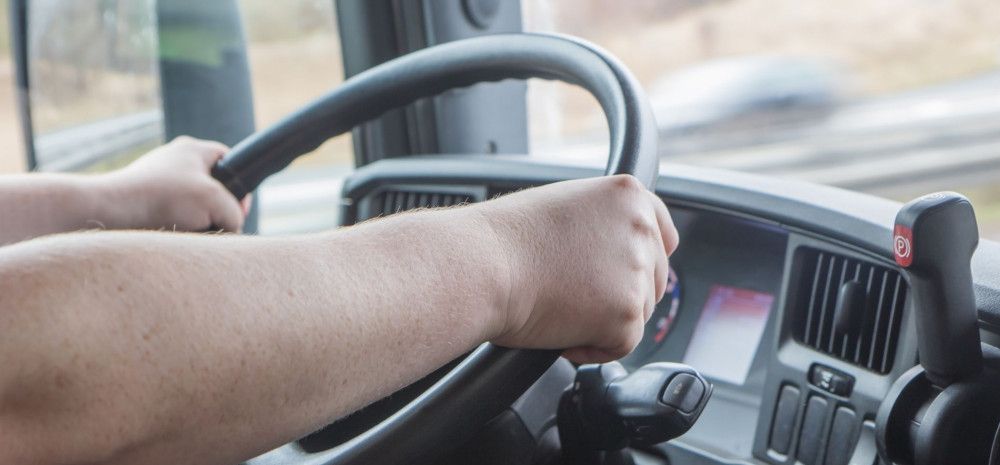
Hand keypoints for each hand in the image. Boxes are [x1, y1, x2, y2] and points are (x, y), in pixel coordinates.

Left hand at [103, 136, 249, 231]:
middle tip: (215, 223)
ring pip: (192, 203)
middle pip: (211, 186)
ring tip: (189, 232)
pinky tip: (171, 235)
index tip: (237, 209)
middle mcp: (174, 160)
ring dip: (196, 220)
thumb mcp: (216, 202)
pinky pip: (171, 214)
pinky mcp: (143, 200)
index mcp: (192, 149)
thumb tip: (230, 226)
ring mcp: (156, 179)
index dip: (240, 185)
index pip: (229, 160)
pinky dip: (176, 226)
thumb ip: (235, 213)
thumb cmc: (164, 199)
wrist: (111, 212)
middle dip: (216, 208)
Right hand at [478, 175, 678, 363]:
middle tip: (575, 296)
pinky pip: (621, 344)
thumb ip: (601, 223)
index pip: (664, 234)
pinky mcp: (626, 313)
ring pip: (638, 312)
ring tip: (561, 309)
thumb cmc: (503, 240)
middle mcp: (640, 228)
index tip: (623, 276)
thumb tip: (613, 255)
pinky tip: (561, 333)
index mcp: (627, 194)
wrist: (482, 265)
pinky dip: (593, 348)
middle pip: (653, 278)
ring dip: (605, 319)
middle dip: (621, 293)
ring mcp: (636, 271)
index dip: (644, 260)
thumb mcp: (564, 206)